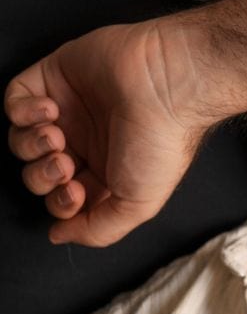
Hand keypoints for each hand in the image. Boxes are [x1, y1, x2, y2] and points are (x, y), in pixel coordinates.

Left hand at [5, 19, 208, 245]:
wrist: (165, 85)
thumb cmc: (160, 142)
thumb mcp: (138, 205)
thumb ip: (99, 230)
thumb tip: (60, 235)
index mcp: (108, 173)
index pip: (64, 199)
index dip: (60, 202)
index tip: (75, 191)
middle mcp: (87, 143)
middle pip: (38, 173)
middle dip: (42, 175)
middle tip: (65, 163)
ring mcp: (69, 111)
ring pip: (21, 141)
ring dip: (30, 145)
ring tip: (56, 134)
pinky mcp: (54, 78)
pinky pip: (14, 102)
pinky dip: (21, 111)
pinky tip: (50, 109)